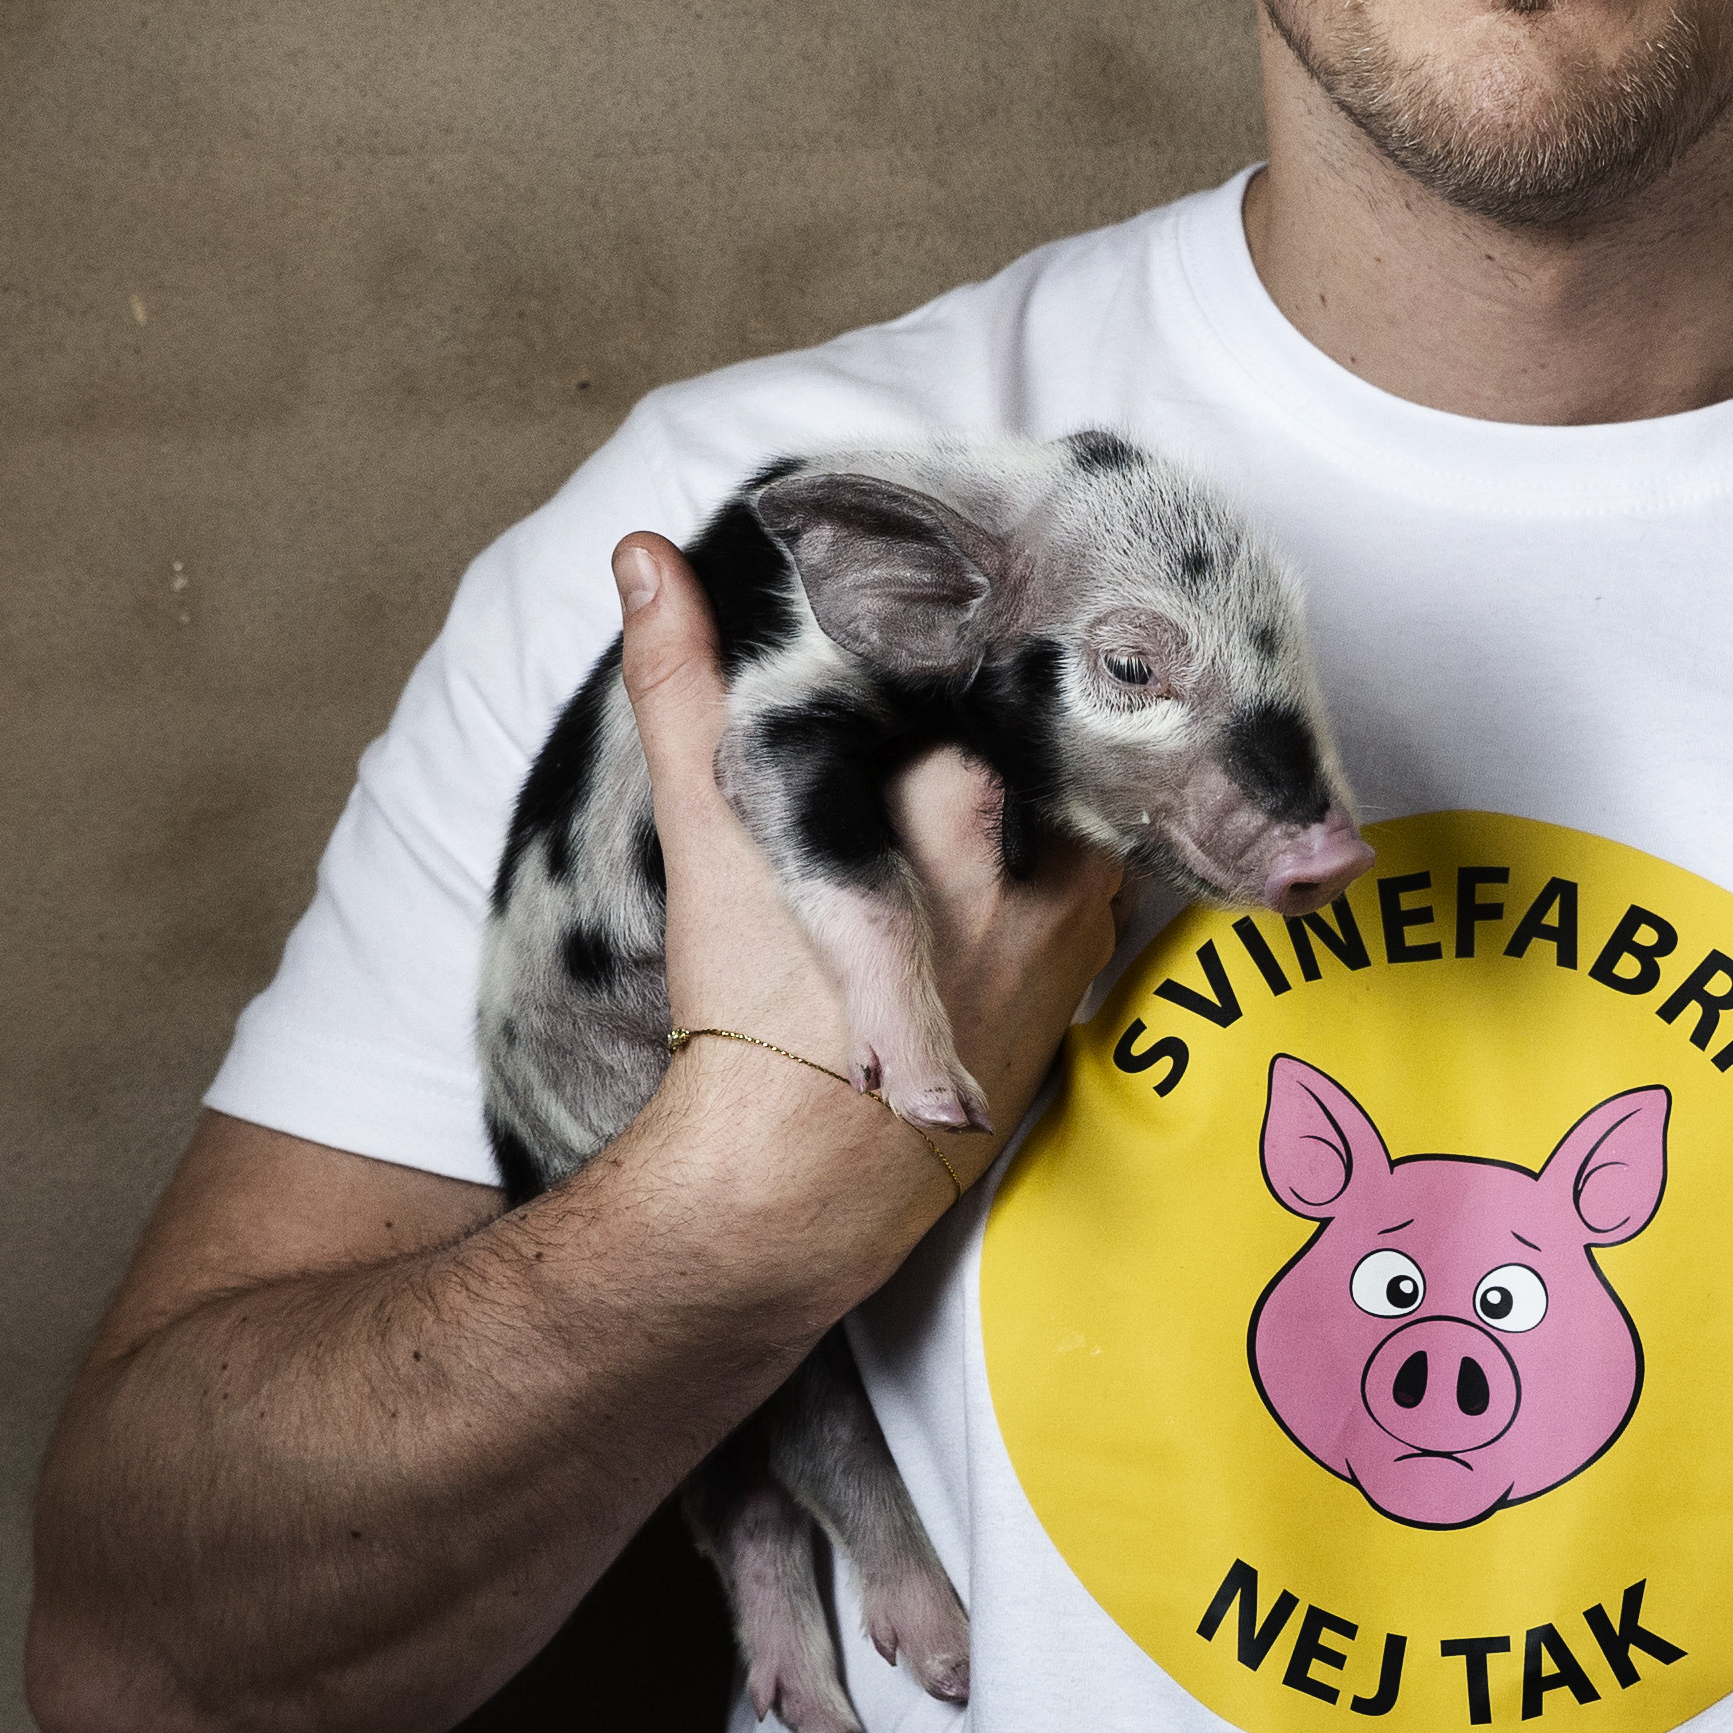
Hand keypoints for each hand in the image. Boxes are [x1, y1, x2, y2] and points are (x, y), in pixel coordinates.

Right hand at [612, 532, 1123, 1160]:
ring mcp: (1079, 917)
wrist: (801, 1178)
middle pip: (1042, 729)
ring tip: (964, 789)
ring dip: (1035, 785)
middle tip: (946, 697)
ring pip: (1074, 801)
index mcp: (963, 785)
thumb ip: (683, 681)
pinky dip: (1051, 861)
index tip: (934, 625)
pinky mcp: (1084, 978)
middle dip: (1004, 710)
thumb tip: (642, 554)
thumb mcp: (711, 826)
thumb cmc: (751, 1001)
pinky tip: (990, 870)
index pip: (990, 664)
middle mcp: (1047, 847)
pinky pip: (1090, 881)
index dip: (961, 641)